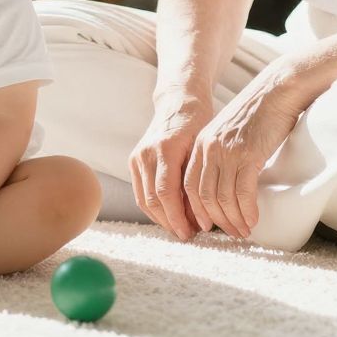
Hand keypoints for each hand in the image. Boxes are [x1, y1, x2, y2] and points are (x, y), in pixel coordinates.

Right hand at [129, 93, 213, 239]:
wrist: (178, 102)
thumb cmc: (197, 123)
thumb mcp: (202, 148)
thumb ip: (197, 180)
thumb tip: (201, 215)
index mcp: (165, 149)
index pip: (166, 193)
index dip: (177, 216)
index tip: (191, 232)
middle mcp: (146, 154)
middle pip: (153, 199)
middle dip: (170, 221)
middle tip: (188, 235)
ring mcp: (137, 157)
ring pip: (144, 199)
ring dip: (161, 218)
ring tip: (180, 228)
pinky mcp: (134, 160)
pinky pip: (141, 192)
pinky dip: (154, 207)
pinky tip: (169, 215)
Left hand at [185, 64, 302, 242]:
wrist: (277, 91)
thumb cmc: (257, 113)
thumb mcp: (228, 133)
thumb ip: (220, 155)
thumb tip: (222, 185)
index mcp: (200, 144)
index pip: (188, 185)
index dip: (195, 209)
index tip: (206, 225)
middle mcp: (208, 149)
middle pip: (202, 196)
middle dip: (215, 220)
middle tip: (229, 233)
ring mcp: (227, 152)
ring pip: (222, 198)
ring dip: (233, 219)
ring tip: (243, 231)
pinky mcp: (248, 155)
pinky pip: (243, 193)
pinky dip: (247, 211)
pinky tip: (253, 220)